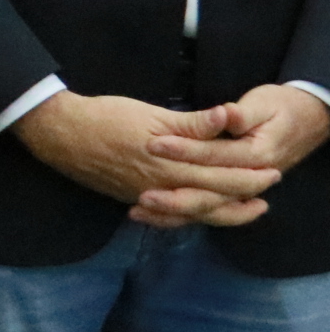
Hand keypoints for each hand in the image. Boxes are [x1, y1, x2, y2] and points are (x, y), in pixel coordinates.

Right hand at [14, 90, 275, 226]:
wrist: (60, 133)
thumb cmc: (106, 117)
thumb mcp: (151, 114)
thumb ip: (192, 123)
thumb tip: (228, 118)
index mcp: (171, 166)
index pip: (223, 178)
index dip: (250, 177)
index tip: (272, 172)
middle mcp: (163, 188)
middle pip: (214, 198)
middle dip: (245, 195)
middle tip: (268, 190)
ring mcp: (147, 197)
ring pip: (194, 213)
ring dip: (223, 213)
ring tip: (245, 210)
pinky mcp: (132, 199)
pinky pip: (170, 216)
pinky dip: (189, 217)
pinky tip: (197, 214)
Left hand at [133, 83, 329, 224]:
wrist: (308, 118)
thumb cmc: (282, 108)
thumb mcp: (262, 105)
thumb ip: (240, 114)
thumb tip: (225, 113)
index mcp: (257, 155)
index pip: (216, 158)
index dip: (185, 151)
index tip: (152, 145)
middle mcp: (249, 177)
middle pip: (210, 194)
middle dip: (174, 196)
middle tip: (141, 194)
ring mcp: (240, 187)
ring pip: (206, 209)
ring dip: (173, 212)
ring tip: (139, 210)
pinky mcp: (232, 190)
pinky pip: (207, 212)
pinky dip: (180, 215)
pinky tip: (149, 214)